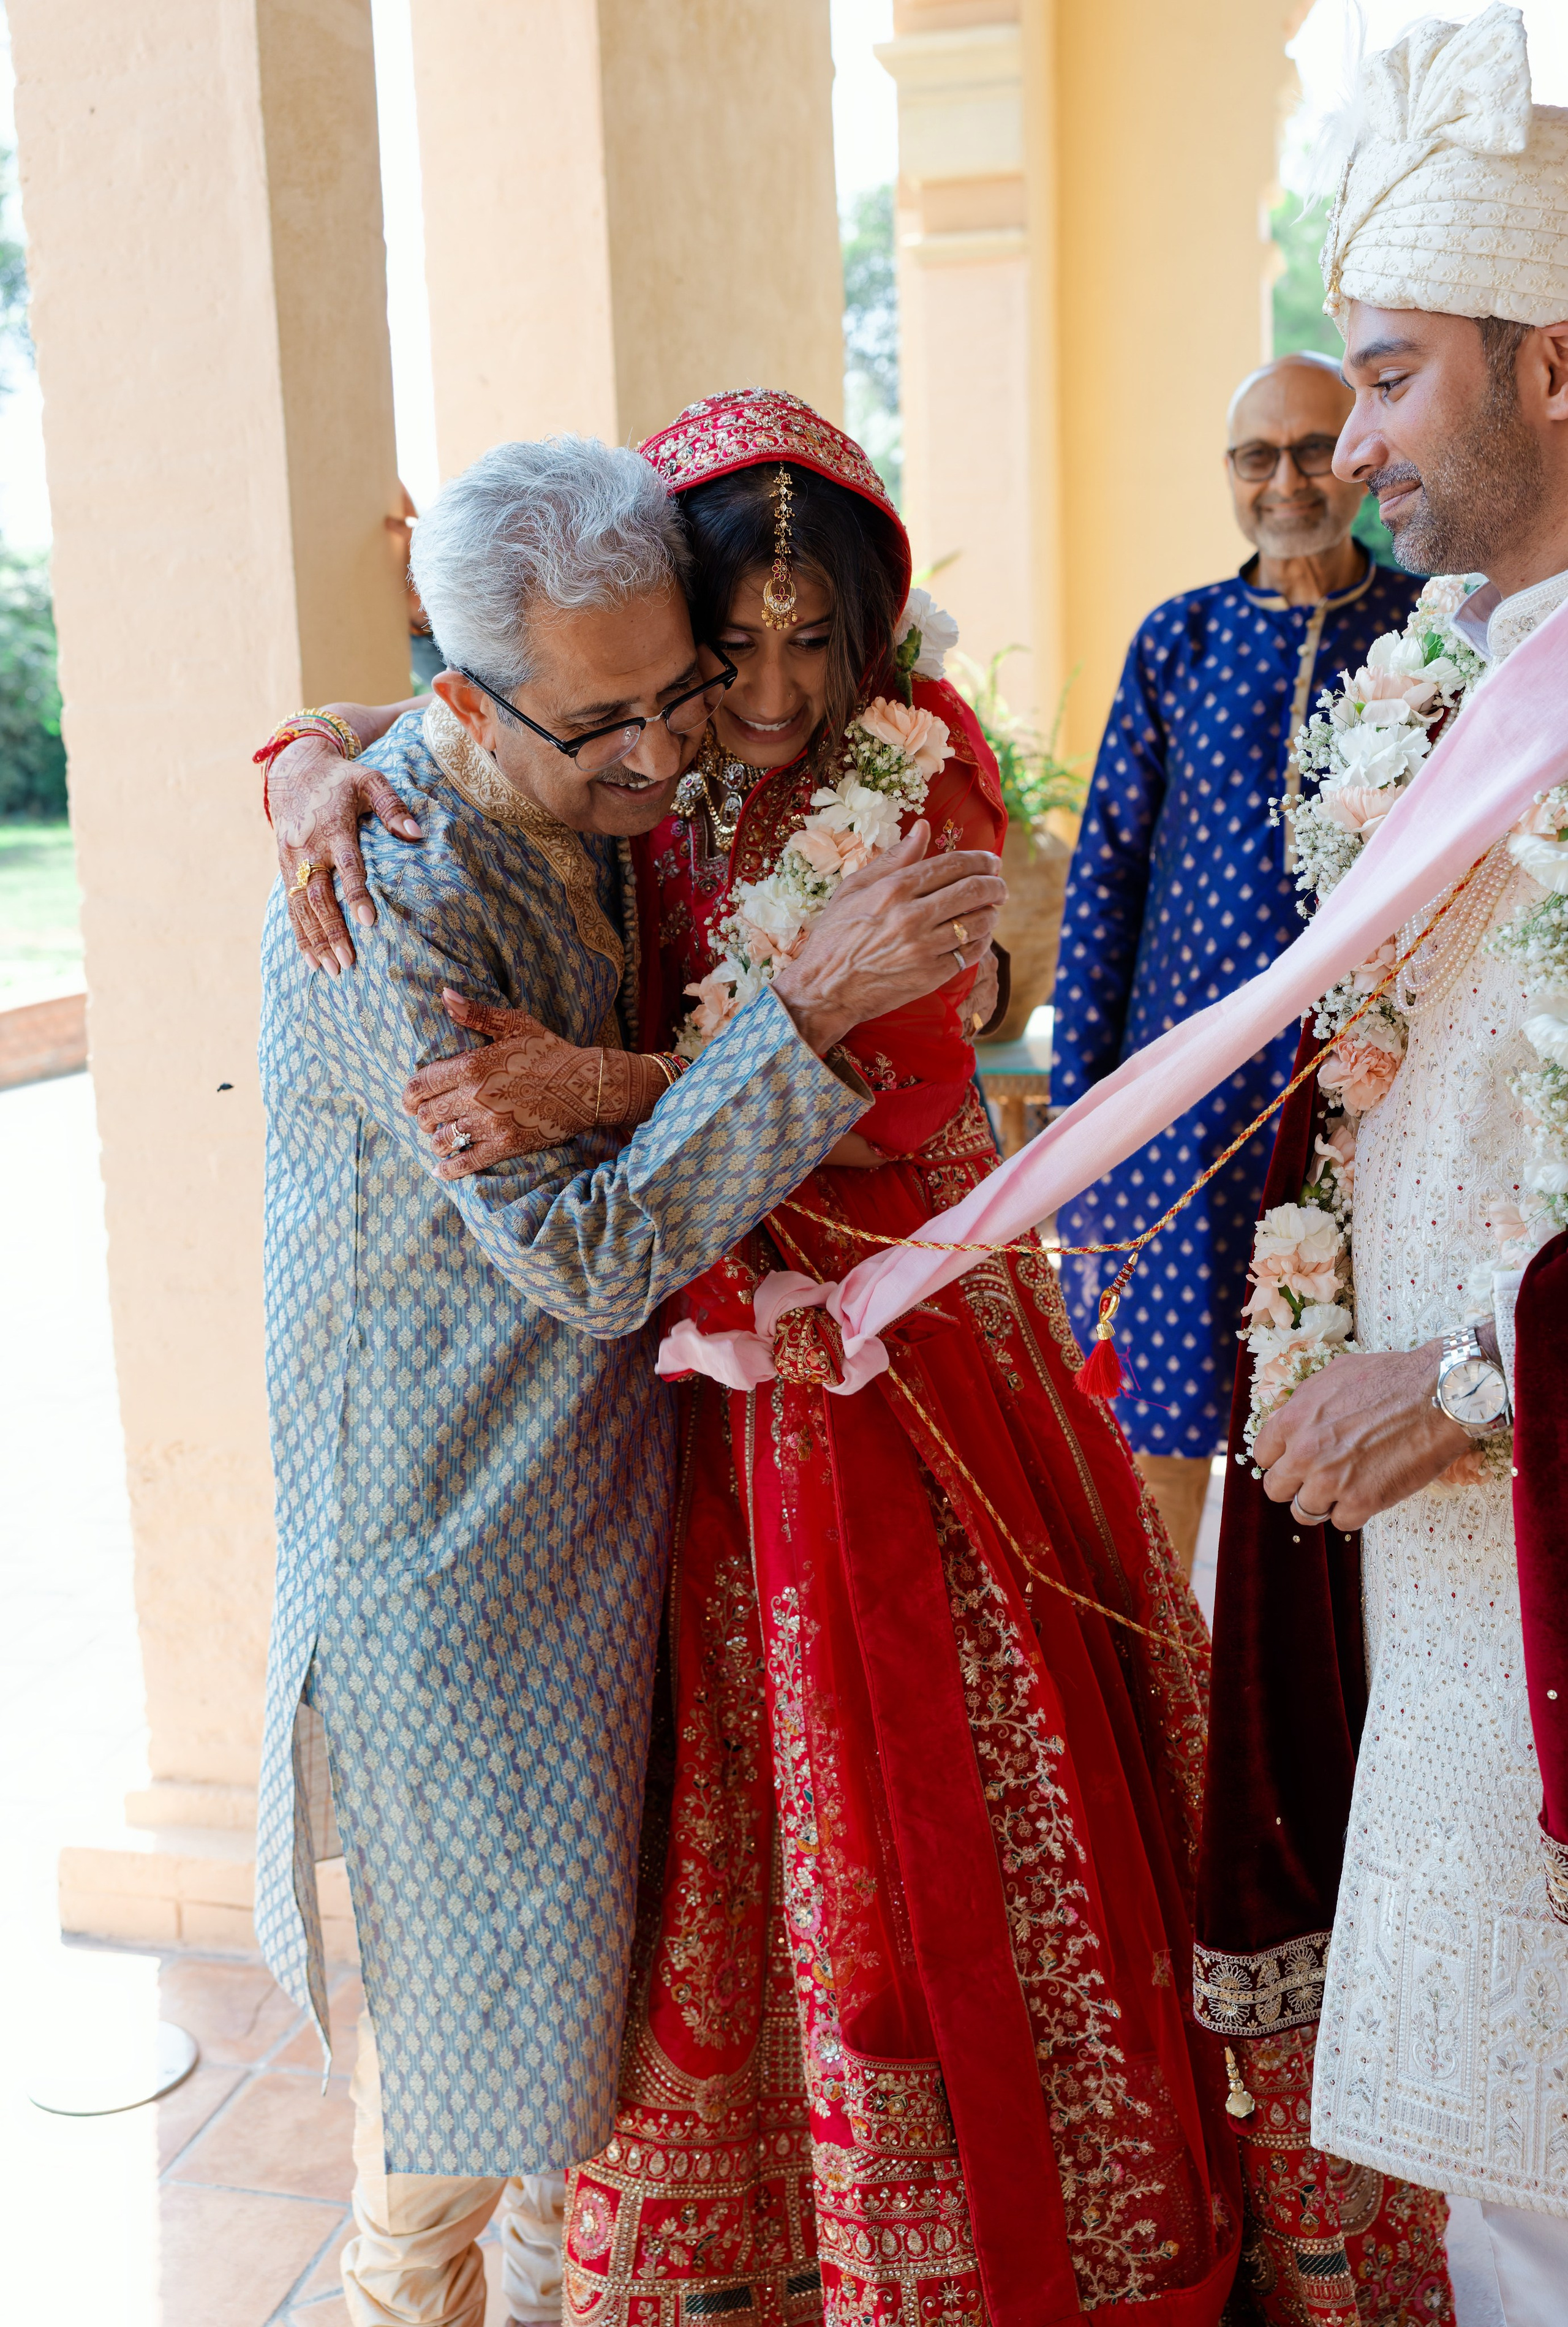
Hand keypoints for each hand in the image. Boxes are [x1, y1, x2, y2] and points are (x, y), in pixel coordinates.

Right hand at [272, 731, 421, 974]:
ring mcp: (292, 860)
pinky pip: (289, 906)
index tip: (369, 922)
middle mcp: (309, 848)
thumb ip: (393, 806)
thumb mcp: (370, 780)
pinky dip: (299, 933)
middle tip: (347, 963)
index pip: (347, 866)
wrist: (294, 770)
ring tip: (330, 970)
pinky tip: (309, 959)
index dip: (357, 893)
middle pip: (319, 895)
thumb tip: (416, 834)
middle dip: (332, 931)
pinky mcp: (283, 867)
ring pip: (301, 906)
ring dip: (315, 940)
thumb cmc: (342, 780)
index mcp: (334, 828)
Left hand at [402, 991, 667, 1177]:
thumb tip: (445, 994)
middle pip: (428, 1114)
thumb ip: (476, 1013)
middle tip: (425, 1120)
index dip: (409, 1096)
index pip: (421, 1085)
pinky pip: (468, 1162)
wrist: (585, 1085)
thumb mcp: (514, 1024)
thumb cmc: (549, 1051)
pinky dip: (450, 1169)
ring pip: (444, 1139)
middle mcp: (476, 1096)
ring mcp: (491, 1123)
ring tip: (438, 1140)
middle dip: (421, 1118)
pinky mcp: (507, 1145)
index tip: (409, 1101)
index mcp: (473, 1065)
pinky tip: (441, 1171)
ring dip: (436, 1141)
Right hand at [771, 822, 1004, 1055]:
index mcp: (894, 889)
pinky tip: (979, 936)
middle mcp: (912, 916)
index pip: (952, 865)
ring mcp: (923, 948)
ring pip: (977, 923)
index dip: (981, 860)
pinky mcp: (930, 975)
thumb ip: (894, 858)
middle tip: (1000, 885)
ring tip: (991, 909)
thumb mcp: (854, 888)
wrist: (824, 989)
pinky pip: (970, 953)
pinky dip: (982, 942)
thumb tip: (923, 828)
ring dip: (992, 913)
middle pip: (972, 891)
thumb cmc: (835, 936)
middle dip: (995, 884)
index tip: (992, 861)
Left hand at [1253, 1341, 1471, 1532]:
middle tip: (1316, 1478)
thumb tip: (1292, 1421)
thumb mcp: (1332, 1376)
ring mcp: (1331, 1480)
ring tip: (1344, 1488)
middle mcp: (1304, 1453)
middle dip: (1294, 1485)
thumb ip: (1304, 1404)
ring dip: (1322, 1502)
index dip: (1280, 1459)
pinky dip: (1353, 1512)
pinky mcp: (1363, 1501)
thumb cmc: (1391, 1378)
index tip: (1295, 1460)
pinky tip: (1368, 1493)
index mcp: (1292, 1420)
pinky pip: (1342, 1522)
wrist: (1437, 1394)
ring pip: (1304, 1511)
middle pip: (1276, 1489)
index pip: (1263, 1456)